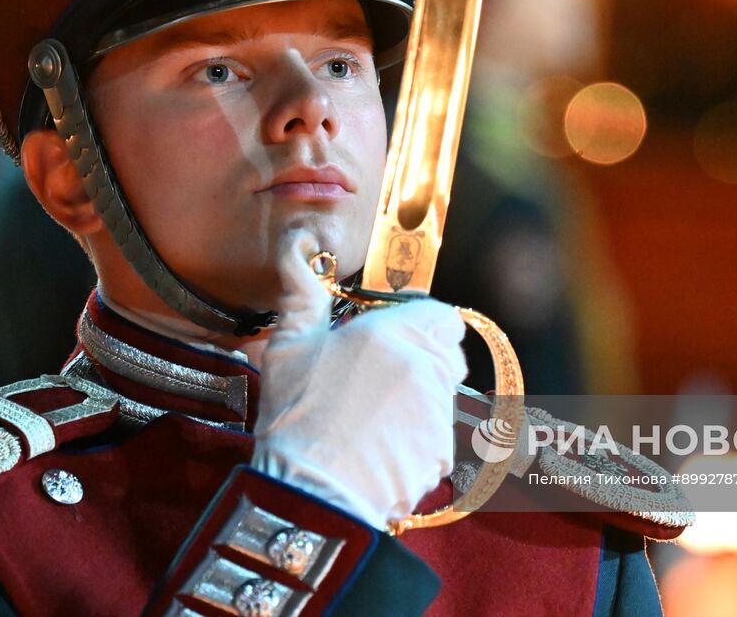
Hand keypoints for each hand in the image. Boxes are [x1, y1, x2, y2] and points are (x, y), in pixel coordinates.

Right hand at [251, 231, 467, 528]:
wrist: (311, 494)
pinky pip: (437, 438)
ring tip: (370, 421)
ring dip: (418, 401)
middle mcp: (428, 368)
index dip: (422, 323)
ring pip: (443, 396)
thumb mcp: (289, 344)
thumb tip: (301, 242)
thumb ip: (302, 289)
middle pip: (448, 354)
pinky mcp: (442, 454)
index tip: (393, 337)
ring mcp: (439, 414)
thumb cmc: (297, 415)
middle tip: (378, 379)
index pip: (442, 315)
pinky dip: (415, 442)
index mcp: (396, 333)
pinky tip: (378, 452)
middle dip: (423, 360)